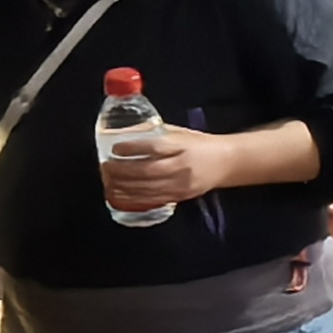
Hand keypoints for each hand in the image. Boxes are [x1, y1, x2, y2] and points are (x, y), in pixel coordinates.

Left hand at [101, 125, 240, 211]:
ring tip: (108, 181)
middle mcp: (182, 166)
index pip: (155, 148)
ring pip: (147, 188)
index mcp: (183, 146)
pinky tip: (120, 194)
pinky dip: (133, 198)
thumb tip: (124, 135)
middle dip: (121, 171)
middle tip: (105, 167)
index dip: (133, 149)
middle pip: (147, 171)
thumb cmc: (200, 145)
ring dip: (123, 186)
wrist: (227, 162)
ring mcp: (182, 184)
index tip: (115, 148)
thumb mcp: (180, 133)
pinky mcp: (181, 196)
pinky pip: (152, 199)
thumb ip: (156, 135)